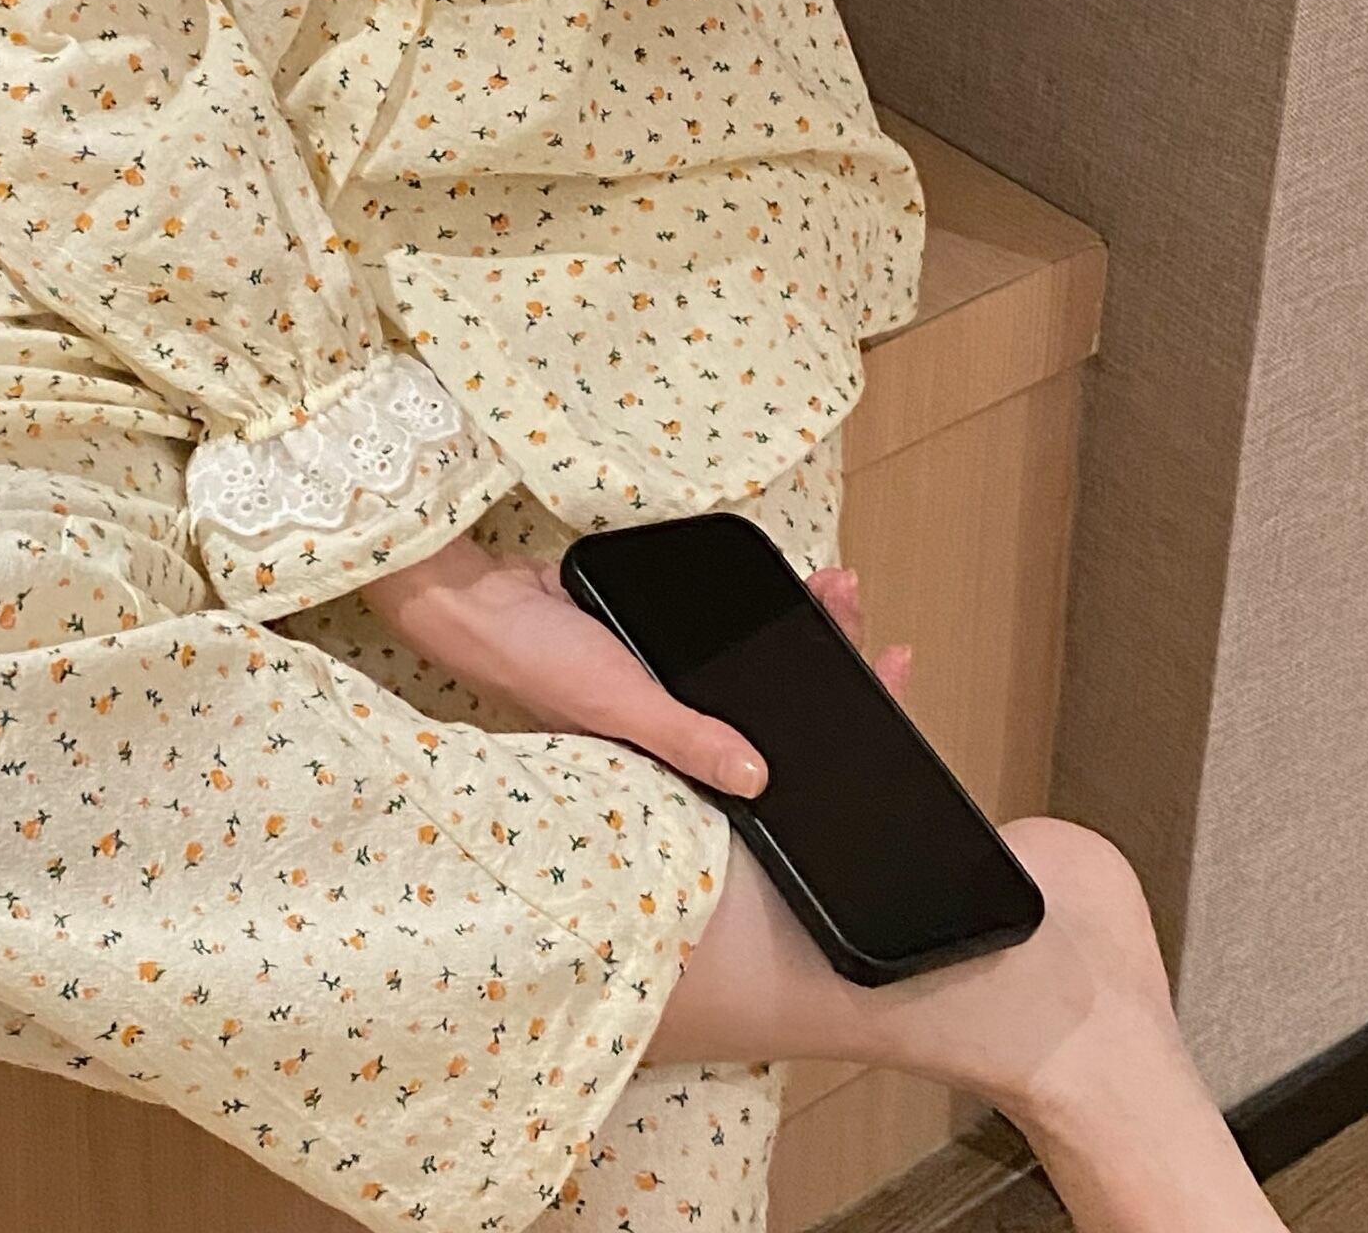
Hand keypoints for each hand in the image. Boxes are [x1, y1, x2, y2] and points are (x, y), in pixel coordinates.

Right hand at [356, 531, 915, 798]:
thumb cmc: (541, 663)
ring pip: (752, 664)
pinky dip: (750, 614)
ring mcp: (667, 679)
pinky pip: (718, 632)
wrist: (480, 598)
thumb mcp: (622, 703)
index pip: (773, 757)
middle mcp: (678, 722)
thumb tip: (760, 778)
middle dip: (827, 660)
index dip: (831, 726)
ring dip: (796, 630)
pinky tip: (781, 588)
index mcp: (678, 759)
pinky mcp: (652, 638)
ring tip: (838, 590)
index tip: (887, 681)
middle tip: (866, 614)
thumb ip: (688, 737)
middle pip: (774, 701)